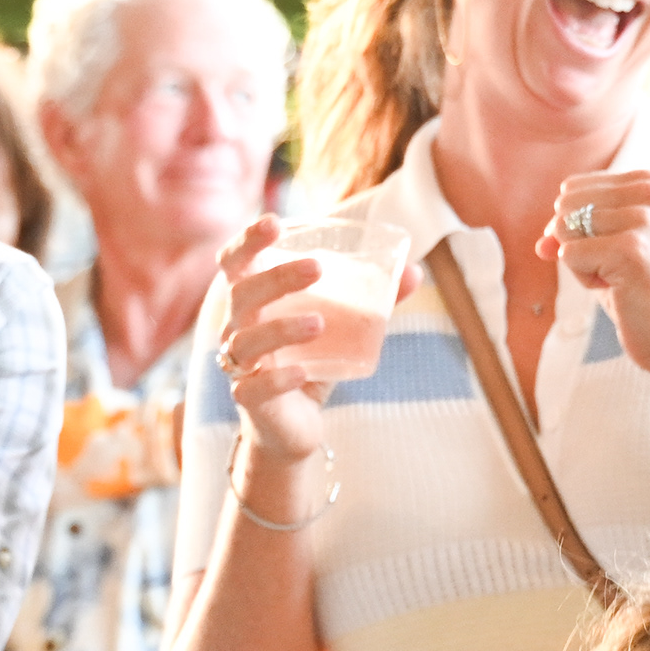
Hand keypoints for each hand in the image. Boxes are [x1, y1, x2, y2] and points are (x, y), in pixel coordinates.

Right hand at [209, 216, 344, 516]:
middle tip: (316, 267)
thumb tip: (414, 271)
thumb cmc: (310, 364)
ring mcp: (240, 366)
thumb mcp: (341, 329)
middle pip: (242, 295)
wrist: (294, 428)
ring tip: (320, 323)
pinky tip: (302, 373)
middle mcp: (238, 329)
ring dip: (281, 329)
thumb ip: (371, 301)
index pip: (236, 263)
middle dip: (276, 277)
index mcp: (253, 303)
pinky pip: (254, 388)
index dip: (248, 241)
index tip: (274, 222)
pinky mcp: (250, 401)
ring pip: (245, 341)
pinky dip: (278, 379)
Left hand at [545, 171, 649, 390]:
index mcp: (649, 182)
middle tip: (615, 270)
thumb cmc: (643, 297)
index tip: (617, 254)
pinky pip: (568, 255)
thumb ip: (574, 234)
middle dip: (576, 244)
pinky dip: (584, 280)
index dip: (578, 229)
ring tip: (619, 279)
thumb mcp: (608, 253)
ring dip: (581, 264)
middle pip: (565, 204)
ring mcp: (642, 219)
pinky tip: (620, 291)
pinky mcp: (630, 249)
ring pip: (564, 229)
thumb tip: (541, 242)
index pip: (573, 189)